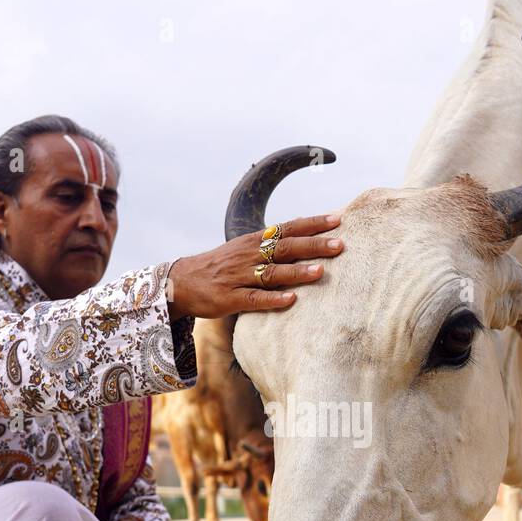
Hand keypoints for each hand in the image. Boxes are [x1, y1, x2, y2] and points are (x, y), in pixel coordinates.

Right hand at [164, 214, 343, 319]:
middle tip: (339, 245)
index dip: (312, 224)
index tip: (337, 220)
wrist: (181, 281)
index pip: (288, 228)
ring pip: (272, 272)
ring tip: (320, 271)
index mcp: (254, 241)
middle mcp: (249, 255)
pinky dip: (273, 299)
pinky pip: (254, 298)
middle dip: (313, 246)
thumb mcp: (244, 249)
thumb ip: (271, 244)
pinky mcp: (230, 298)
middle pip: (285, 248)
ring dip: (297, 272)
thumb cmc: (221, 266)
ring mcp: (239, 276)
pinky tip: (291, 300)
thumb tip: (305, 235)